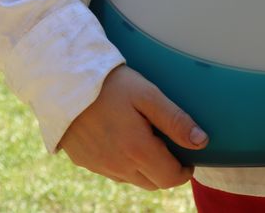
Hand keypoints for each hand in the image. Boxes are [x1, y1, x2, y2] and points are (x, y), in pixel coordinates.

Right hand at [59, 65, 207, 189]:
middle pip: (153, 183)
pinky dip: (125, 164)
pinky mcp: (84, 161)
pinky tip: (124, 141)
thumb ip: (175, 120)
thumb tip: (201, 141)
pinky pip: (112, 172)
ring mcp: (99, 165)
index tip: (190, 157)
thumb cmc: (110, 85)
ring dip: (146, 169)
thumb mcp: (148, 95)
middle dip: (167, 171)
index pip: (170, 178)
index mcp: (137, 150)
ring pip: (133, 180)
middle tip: (171, 147)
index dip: (184, 171)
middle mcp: (118, 165)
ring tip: (148, 141)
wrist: (63, 81)